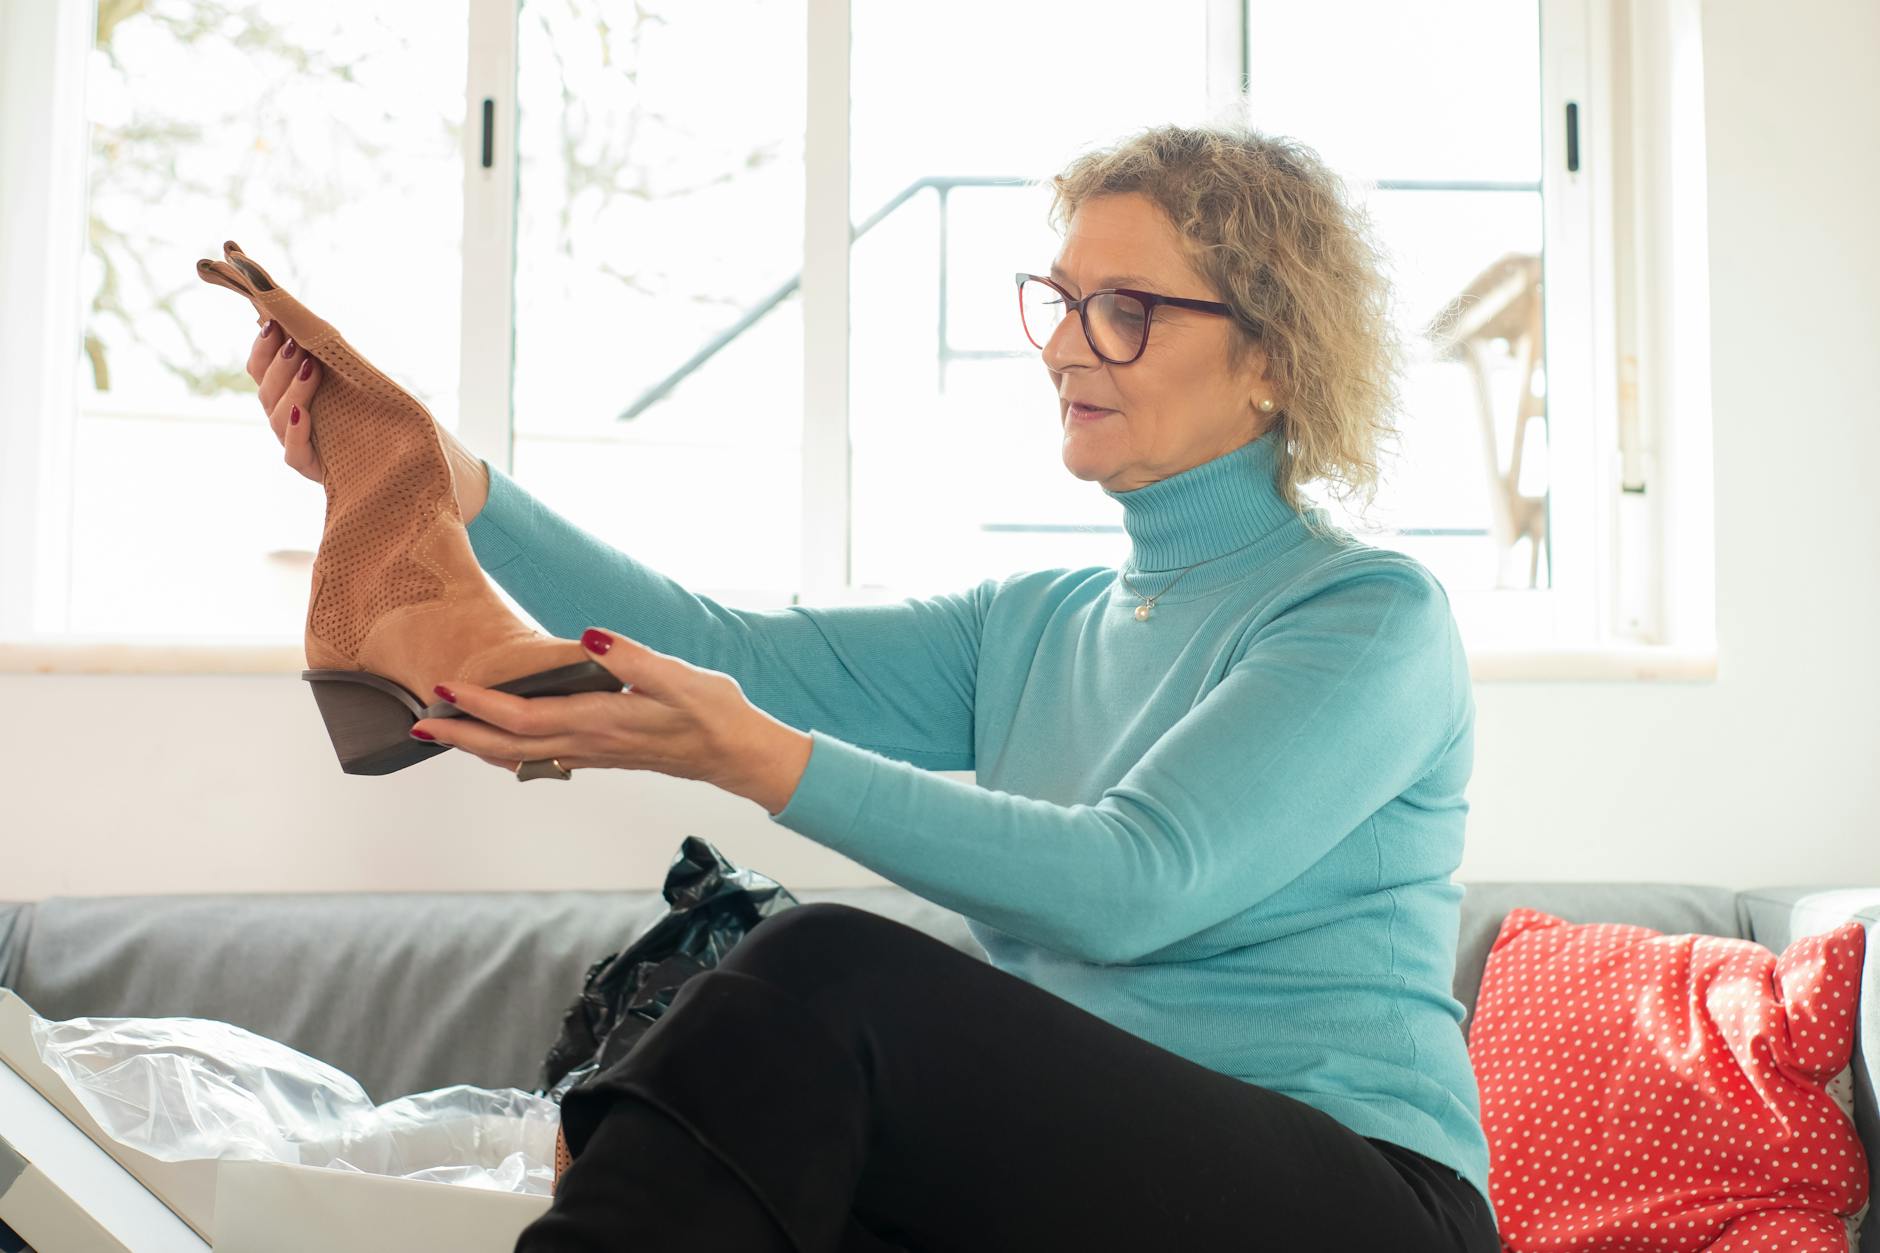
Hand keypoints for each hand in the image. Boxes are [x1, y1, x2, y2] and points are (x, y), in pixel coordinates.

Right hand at [246, 318, 491, 522]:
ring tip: (311, 368)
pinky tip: (304, 412)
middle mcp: (287, 419)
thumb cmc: (376, 413)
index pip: (260, 369)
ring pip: (277, 417)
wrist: (399, 459)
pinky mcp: (311, 468)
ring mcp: (296, 444)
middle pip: (266, 391)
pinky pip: (293, 451)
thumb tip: (312, 319)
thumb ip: (331, 356)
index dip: (262, 347)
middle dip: (279, 364)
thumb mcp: (354, 380)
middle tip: (297, 344)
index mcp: (288, 394)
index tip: (273, 323)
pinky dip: (297, 430)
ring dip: (292, 389)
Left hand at [410, 627, 813, 813]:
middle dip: (461, 737)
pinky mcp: (603, 753)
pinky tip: (501, 741)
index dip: (480, 705)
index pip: (525, 717)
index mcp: (601, 721)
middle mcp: (590, 742)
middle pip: (510, 746)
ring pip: (522, 756)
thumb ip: (632, 657)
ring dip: (479, 747)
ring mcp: (594, 753)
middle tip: (417, 727)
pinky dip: (510, 750)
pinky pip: (541, 757)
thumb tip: (591, 637)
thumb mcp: (680, 677)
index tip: (444, 689)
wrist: (737, 754)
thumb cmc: (713, 713)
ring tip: (446, 733)